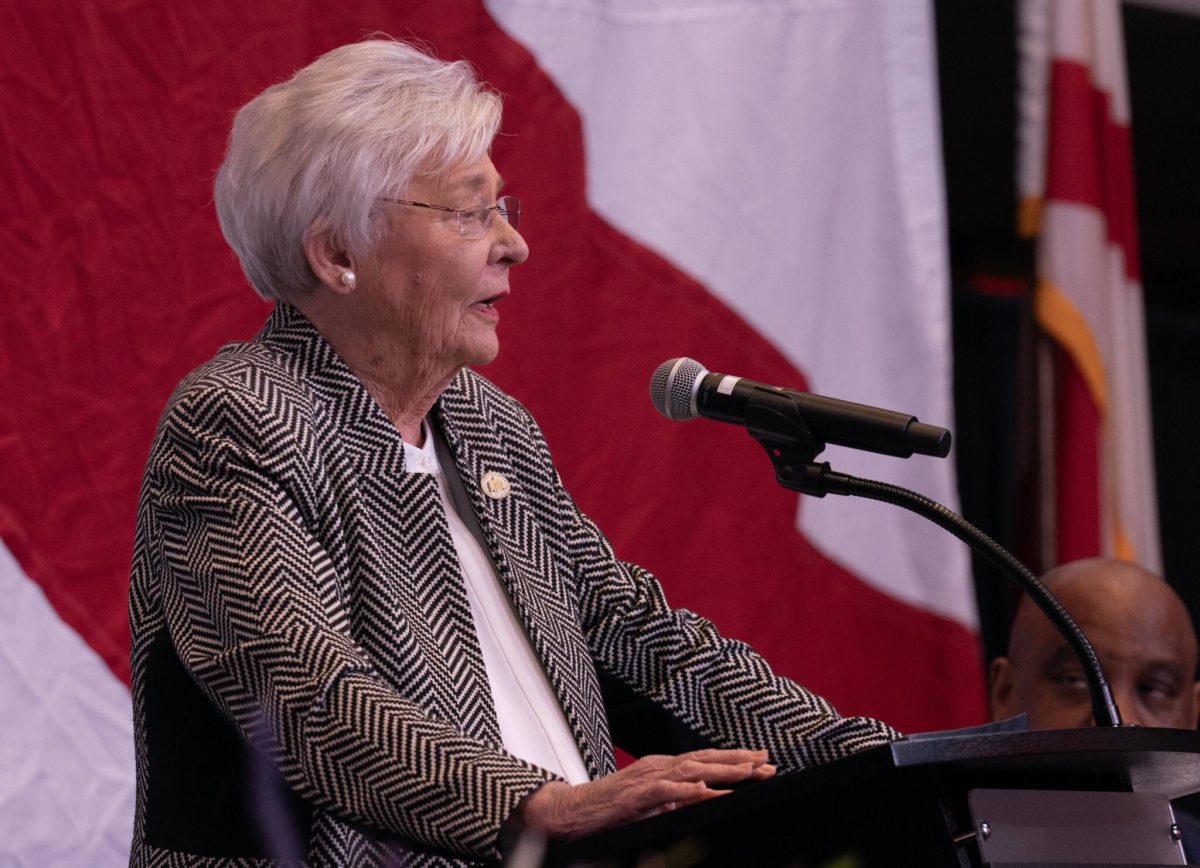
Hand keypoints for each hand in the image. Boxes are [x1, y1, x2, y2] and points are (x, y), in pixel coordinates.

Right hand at [514, 749, 775, 839]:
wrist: (572, 812)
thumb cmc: (608, 809)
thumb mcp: (648, 803)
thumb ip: (672, 800)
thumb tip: (697, 797)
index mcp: (662, 767)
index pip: (704, 759)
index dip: (733, 758)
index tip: (761, 759)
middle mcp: (658, 766)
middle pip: (705, 759)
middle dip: (739, 761)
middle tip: (769, 763)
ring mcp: (647, 779)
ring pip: (692, 769)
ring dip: (724, 771)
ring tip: (751, 773)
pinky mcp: (637, 796)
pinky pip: (668, 792)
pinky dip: (690, 791)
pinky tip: (709, 791)